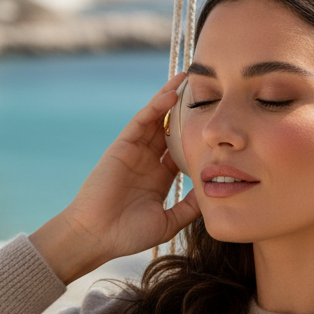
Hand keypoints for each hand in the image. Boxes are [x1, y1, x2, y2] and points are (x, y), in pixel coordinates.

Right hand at [29, 73, 200, 283]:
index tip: (217, 123)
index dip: (197, 136)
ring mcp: (134, 152)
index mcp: (159, 178)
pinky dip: (155, 106)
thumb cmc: (128, 234)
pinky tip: (171, 93)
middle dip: (185, 112)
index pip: (182, 150)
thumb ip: (189, 207)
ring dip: (171, 98)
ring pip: (157, 120)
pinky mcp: (122, 146)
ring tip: (189, 78)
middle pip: (171, 129)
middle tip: (207, 91)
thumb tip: (212, 193)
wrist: (97, 236)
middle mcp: (148, 162)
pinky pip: (141, 121)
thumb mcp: (168, 222)